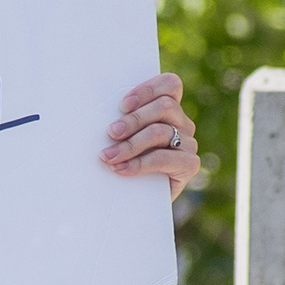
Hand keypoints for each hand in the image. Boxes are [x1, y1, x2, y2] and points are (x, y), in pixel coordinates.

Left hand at [101, 73, 200, 196]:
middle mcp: (182, 122)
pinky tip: (121, 169)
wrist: (138, 200)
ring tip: (109, 156)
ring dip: (131, 144)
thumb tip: (95, 111)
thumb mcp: (123, 137)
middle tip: (111, 132)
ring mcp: (188, 143)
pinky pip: (164, 158)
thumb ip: (120, 122)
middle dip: (133, 119)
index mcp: (169, 108)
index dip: (147, 90)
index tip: (122, 105)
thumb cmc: (125, 160)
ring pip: (161, 131)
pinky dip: (139, 164)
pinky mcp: (189, 164)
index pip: (170, 85)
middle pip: (164, 107)